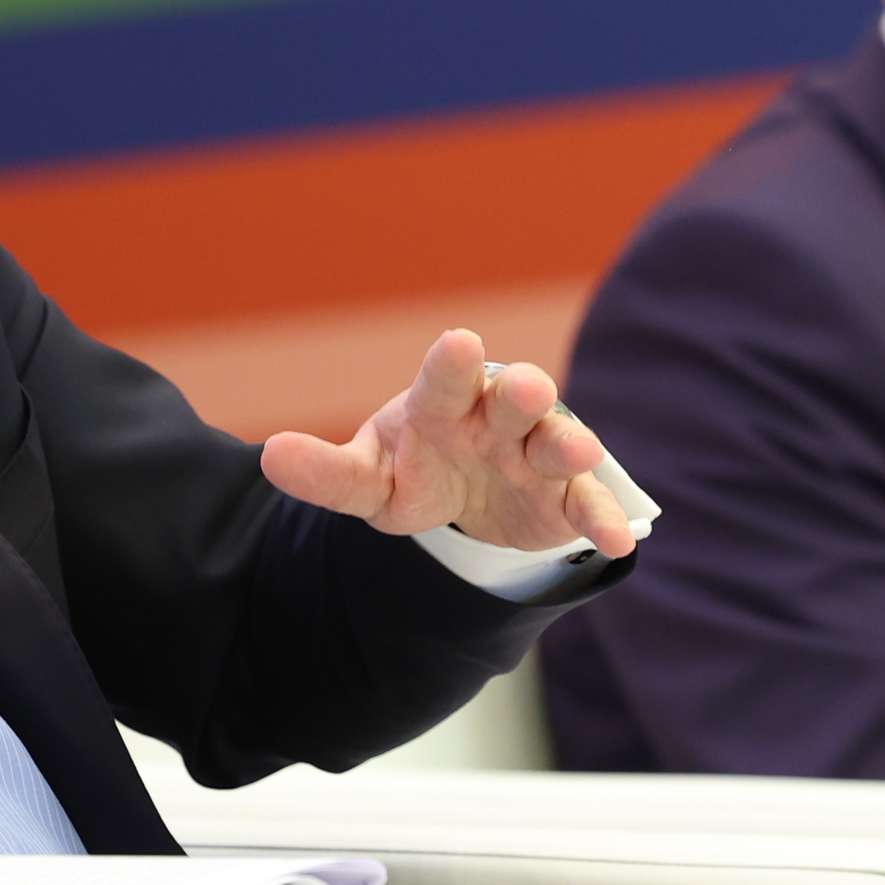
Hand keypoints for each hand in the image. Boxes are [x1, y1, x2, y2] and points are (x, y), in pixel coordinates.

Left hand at [259, 328, 636, 559]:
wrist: (467, 500)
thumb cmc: (415, 468)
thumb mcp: (371, 479)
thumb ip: (328, 474)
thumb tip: (270, 457)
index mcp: (443, 405)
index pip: (444, 381)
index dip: (452, 365)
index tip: (459, 343)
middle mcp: (496, 418)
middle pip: (511, 399)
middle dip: (520, 391)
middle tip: (523, 388)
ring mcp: (536, 455)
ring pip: (556, 441)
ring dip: (567, 443)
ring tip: (578, 449)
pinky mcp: (565, 497)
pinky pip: (587, 504)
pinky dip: (602, 519)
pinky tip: (614, 541)